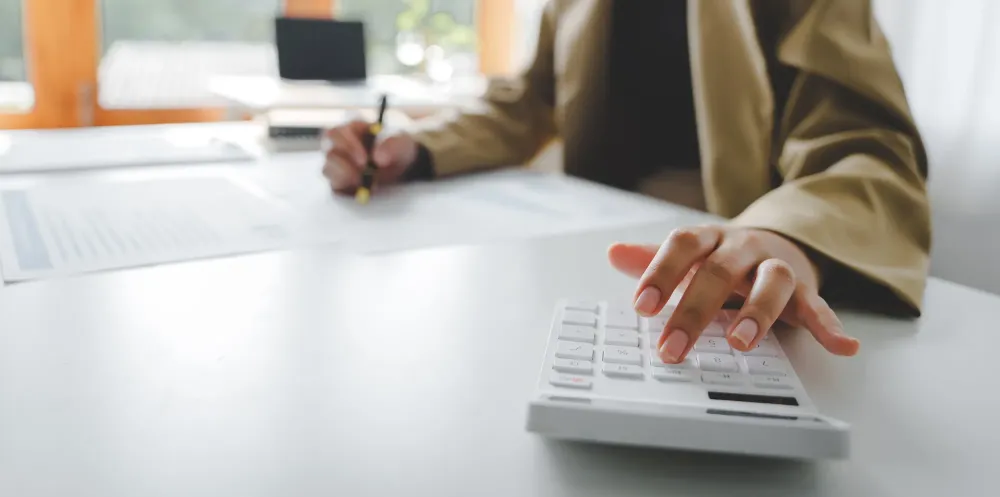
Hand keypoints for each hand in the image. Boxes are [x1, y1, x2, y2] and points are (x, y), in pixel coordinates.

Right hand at [322, 120, 418, 193]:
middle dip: (344, 165)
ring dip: (346, 177)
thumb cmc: (398, 148)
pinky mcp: (339, 180)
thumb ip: (392, 146)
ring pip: (328, 169)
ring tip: (368, 181)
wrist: (402, 165)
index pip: (337, 133)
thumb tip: (378, 158)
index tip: (364, 160)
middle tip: (363, 174)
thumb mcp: (402, 144)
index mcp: (351, 129)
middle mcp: (340, 145)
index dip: (348, 146)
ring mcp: (337, 163)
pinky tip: (362, 188)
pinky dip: (347, 189)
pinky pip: (334, 186)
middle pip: (329, 152)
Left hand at [608, 226, 858, 363]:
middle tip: (673, 346)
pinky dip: (831, 326)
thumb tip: (613, 252)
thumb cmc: (723, 256)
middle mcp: (744, 248)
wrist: (778, 240)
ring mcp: (777, 266)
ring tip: (742, 342)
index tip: (642, 306)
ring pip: (772, 281)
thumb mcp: (689, 254)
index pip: (683, 246)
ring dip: (758, 311)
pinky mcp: (807, 289)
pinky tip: (841, 346)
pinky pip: (820, 306)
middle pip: (719, 271)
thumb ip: (652, 258)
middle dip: (694, 311)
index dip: (662, 273)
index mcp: (711, 239)